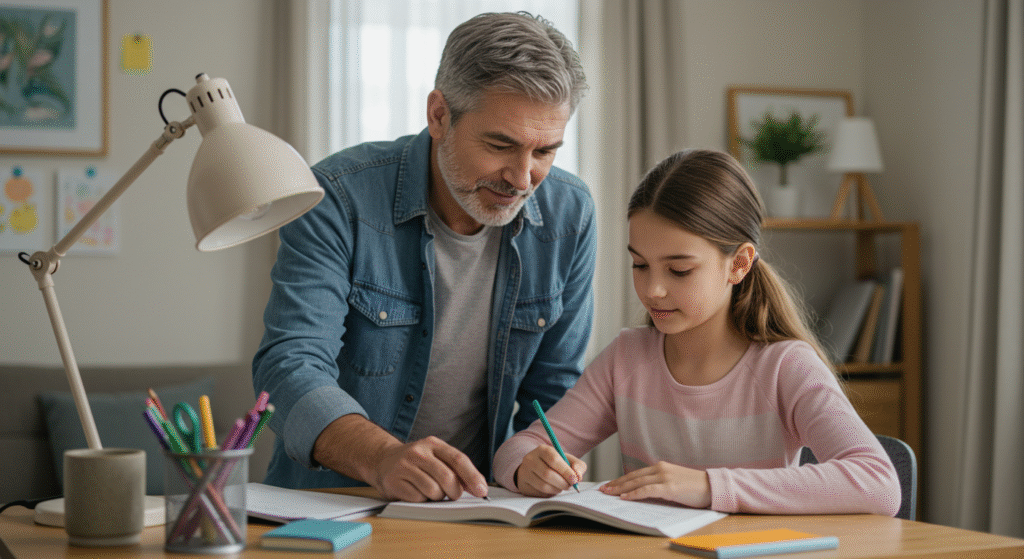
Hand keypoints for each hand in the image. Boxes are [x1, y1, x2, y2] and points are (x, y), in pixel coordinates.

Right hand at [313, 415, 486, 501]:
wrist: (382, 460)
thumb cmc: (416, 462)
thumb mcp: (435, 456)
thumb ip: (456, 468)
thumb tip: (478, 487)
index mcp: (433, 444)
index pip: (458, 459)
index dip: (472, 476)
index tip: (482, 490)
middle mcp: (418, 452)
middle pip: (447, 478)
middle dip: (455, 491)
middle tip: (452, 494)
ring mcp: (404, 466)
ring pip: (433, 491)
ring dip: (437, 496)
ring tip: (430, 490)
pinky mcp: (394, 482)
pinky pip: (418, 498)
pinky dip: (422, 500)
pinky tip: (416, 491)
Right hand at [515, 445, 586, 496]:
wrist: (535, 468)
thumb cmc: (554, 464)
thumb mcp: (567, 460)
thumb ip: (577, 465)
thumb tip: (578, 476)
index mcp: (542, 449)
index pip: (554, 460)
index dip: (566, 471)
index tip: (574, 479)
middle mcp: (530, 459)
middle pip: (547, 474)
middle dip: (562, 482)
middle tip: (569, 485)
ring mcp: (524, 472)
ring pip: (543, 485)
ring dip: (556, 489)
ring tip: (561, 486)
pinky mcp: (523, 484)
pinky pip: (538, 493)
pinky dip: (549, 493)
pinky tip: (552, 488)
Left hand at [599, 461, 711, 508]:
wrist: (712, 486)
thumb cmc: (694, 486)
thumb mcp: (674, 481)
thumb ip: (659, 483)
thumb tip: (643, 491)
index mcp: (661, 467)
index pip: (636, 473)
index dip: (621, 479)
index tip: (610, 484)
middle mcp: (660, 469)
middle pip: (633, 476)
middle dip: (616, 483)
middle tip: (603, 488)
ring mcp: (664, 477)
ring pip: (636, 482)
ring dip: (620, 488)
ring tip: (609, 493)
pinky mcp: (669, 487)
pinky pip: (646, 490)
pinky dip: (634, 494)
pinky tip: (625, 497)